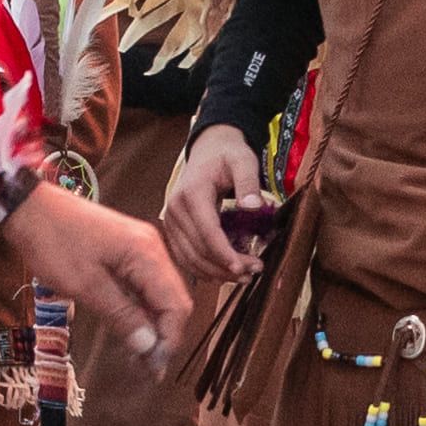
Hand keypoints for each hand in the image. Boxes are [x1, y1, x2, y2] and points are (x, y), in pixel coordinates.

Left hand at [5, 181, 187, 358]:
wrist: (29, 207)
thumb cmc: (53, 242)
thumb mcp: (85, 285)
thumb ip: (121, 315)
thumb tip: (149, 346)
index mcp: (147, 254)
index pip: (177, 305)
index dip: (169, 339)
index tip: (152, 367)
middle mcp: (152, 250)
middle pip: (174, 301)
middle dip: (164, 336)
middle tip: (146, 370)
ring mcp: (141, 250)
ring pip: (160, 296)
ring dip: (153, 326)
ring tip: (138, 359)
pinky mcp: (128, 253)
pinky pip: (144, 287)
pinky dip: (141, 311)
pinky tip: (130, 332)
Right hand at [161, 122, 266, 290]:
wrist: (208, 150)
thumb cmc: (227, 155)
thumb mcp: (243, 160)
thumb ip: (249, 182)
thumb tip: (253, 206)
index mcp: (192, 193)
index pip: (207, 232)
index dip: (225, 254)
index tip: (245, 268)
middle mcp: (175, 209)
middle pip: (198, 250)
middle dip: (226, 267)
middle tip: (254, 272)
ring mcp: (171, 221)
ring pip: (190, 259)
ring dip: (217, 273)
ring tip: (245, 275)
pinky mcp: (174, 230)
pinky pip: (186, 257)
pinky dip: (205, 269)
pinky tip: (225, 272)